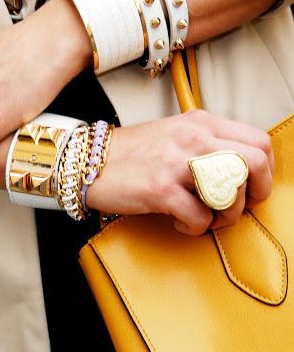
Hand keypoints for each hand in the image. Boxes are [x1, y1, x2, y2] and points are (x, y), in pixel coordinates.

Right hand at [87, 110, 273, 235]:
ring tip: (205, 217)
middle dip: (254, 193)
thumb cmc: (133, 153)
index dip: (264, 172)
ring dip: (225, 215)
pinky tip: (180, 223)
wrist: (87, 161)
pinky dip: (195, 229)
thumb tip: (242, 171)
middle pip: (256, 163)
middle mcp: (193, 137)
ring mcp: (176, 161)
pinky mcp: (160, 188)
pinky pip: (200, 218)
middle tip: (234, 206)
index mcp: (201, 122)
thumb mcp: (176, 134)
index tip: (249, 188)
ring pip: (232, 192)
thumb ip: (209, 144)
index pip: (260, 141)